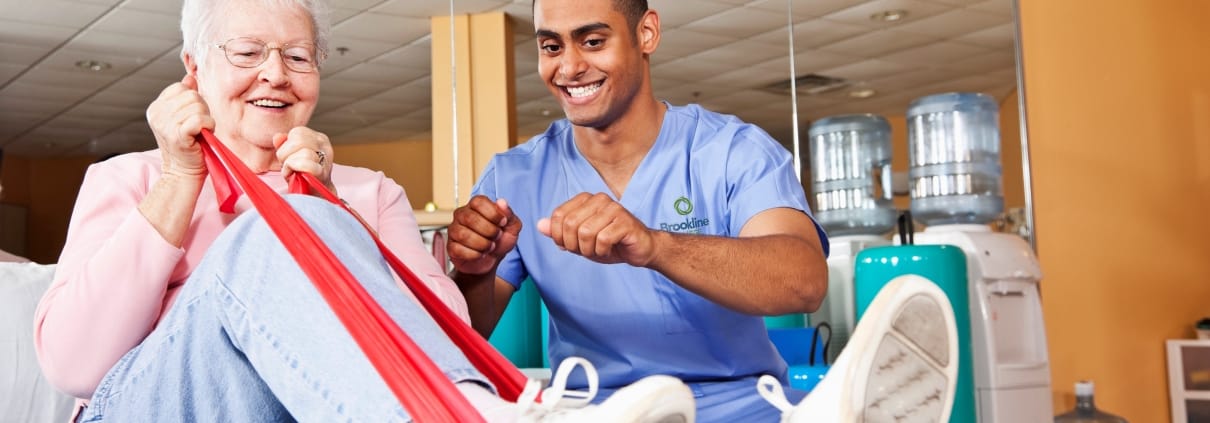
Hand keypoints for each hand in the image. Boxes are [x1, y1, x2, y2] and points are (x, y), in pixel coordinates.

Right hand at [146, 74, 212, 177]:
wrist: (183, 173)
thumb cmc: (187, 146)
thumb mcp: (182, 117)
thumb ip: (184, 97)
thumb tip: (190, 77)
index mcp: (156, 107)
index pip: (180, 87)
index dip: (193, 101)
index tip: (191, 118)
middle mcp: (157, 114)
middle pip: (191, 95)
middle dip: (202, 110)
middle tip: (198, 127)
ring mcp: (165, 124)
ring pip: (198, 106)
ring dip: (206, 120)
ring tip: (199, 133)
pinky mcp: (176, 134)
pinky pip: (200, 119)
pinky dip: (208, 126)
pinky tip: (203, 135)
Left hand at [274, 127, 335, 194]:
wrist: (315, 196)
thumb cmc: (302, 176)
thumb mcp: (291, 155)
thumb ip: (284, 144)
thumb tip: (277, 137)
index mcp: (317, 138)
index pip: (298, 132)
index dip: (287, 145)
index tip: (289, 157)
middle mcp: (324, 146)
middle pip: (299, 139)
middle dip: (287, 154)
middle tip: (289, 166)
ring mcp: (325, 159)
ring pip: (303, 152)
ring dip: (291, 164)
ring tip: (293, 172)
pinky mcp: (323, 173)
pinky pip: (306, 164)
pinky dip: (296, 169)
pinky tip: (295, 176)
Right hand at [448, 196, 520, 275]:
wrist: (492, 260)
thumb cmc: (500, 239)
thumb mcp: (511, 226)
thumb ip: (509, 214)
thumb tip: (502, 202)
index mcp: (476, 205)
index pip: (478, 202)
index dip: (493, 213)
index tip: (502, 222)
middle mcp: (462, 214)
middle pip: (470, 219)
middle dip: (489, 231)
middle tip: (496, 236)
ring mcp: (454, 230)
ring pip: (464, 235)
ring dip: (482, 244)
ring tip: (490, 246)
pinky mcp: (451, 246)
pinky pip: (458, 249)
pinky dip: (474, 254)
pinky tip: (480, 254)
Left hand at [538, 192, 656, 266]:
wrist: (639, 249)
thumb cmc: (609, 243)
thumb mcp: (579, 239)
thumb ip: (559, 232)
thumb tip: (539, 225)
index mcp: (586, 199)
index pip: (559, 215)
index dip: (559, 236)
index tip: (568, 246)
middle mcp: (599, 199)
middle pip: (570, 224)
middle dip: (573, 245)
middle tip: (584, 250)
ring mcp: (613, 208)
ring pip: (585, 233)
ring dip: (588, 250)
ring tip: (597, 250)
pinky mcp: (625, 221)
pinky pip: (602, 240)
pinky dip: (602, 251)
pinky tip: (609, 249)